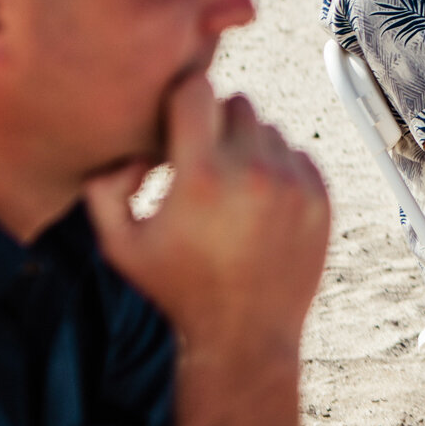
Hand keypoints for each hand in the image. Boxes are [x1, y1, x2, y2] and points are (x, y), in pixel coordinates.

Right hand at [84, 71, 330, 361]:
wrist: (244, 336)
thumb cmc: (176, 288)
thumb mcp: (119, 246)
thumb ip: (103, 188)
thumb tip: (134, 150)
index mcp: (201, 177)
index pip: (197, 89)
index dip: (182, 99)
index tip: (176, 120)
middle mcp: (252, 172)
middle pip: (237, 103)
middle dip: (216, 123)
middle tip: (201, 158)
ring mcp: (293, 184)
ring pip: (268, 130)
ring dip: (248, 147)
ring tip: (230, 190)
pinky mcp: (320, 197)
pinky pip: (298, 154)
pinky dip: (278, 169)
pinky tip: (258, 205)